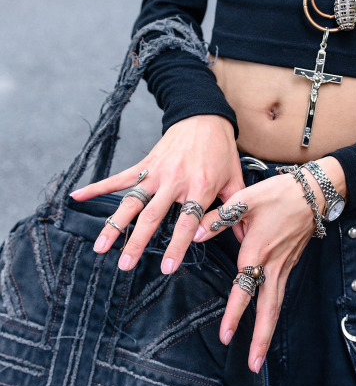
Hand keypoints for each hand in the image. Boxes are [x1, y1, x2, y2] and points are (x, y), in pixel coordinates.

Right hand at [69, 115, 242, 272]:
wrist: (204, 117)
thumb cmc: (221, 151)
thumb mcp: (235, 180)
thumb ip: (237, 212)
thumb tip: (248, 241)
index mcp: (200, 187)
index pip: (187, 222)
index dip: (176, 245)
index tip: (166, 268)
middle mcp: (175, 181)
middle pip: (152, 216)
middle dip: (137, 242)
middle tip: (125, 265)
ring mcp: (156, 172)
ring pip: (131, 202)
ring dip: (114, 224)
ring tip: (100, 246)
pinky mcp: (144, 164)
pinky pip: (118, 177)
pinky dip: (97, 187)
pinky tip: (78, 197)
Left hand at [194, 157, 345, 373]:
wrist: (315, 192)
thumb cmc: (279, 194)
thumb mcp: (246, 199)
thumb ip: (219, 218)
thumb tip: (195, 233)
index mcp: (257, 252)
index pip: (244, 290)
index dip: (235, 314)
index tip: (227, 336)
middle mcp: (272, 265)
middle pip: (268, 310)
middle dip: (261, 339)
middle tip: (254, 364)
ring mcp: (284, 267)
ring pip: (276, 305)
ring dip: (268, 331)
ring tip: (259, 354)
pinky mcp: (290, 263)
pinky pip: (280, 293)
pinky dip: (273, 312)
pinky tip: (266, 319)